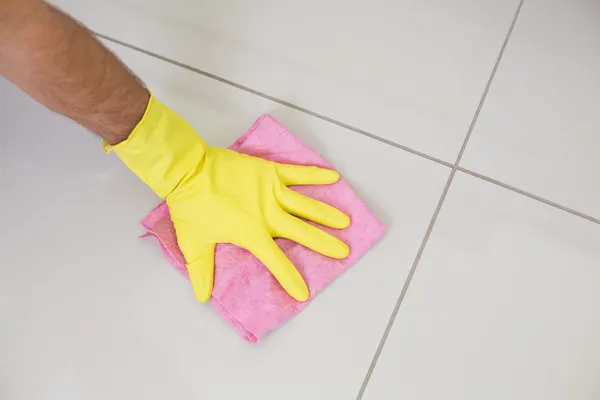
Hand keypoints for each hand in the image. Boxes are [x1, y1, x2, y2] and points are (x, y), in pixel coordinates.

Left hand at [106, 95, 349, 301]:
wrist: (188, 171)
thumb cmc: (192, 207)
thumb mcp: (194, 243)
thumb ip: (201, 270)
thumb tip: (202, 298)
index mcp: (252, 233)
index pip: (276, 261)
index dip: (290, 278)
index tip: (304, 293)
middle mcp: (268, 214)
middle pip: (302, 232)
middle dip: (325, 243)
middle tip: (344, 251)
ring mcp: (271, 191)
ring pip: (306, 205)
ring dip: (327, 214)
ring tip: (346, 222)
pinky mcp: (270, 171)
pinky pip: (297, 173)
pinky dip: (315, 175)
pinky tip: (334, 176)